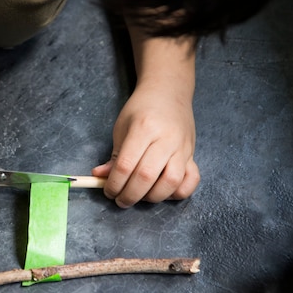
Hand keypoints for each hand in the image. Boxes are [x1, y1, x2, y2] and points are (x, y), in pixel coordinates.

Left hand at [92, 84, 199, 207]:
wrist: (169, 92)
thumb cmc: (141, 109)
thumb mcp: (122, 128)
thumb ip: (113, 156)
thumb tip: (100, 177)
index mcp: (144, 128)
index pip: (126, 165)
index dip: (114, 184)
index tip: (108, 191)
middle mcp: (166, 139)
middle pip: (146, 176)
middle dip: (130, 195)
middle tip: (121, 200)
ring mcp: (182, 147)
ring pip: (171, 182)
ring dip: (152, 197)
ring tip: (141, 196)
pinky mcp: (192, 155)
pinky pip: (192, 181)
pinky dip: (178, 192)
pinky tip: (163, 191)